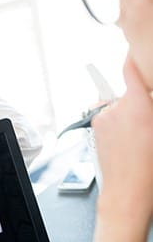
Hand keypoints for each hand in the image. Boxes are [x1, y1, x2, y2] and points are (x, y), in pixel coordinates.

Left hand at [92, 56, 152, 220]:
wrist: (126, 191)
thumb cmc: (149, 168)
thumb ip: (149, 108)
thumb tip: (144, 97)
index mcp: (138, 108)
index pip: (130, 72)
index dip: (132, 60)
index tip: (132, 51)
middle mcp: (116, 109)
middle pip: (128, 94)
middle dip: (138, 103)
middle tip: (146, 124)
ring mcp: (102, 118)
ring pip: (118, 106)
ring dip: (126, 114)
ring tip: (135, 138)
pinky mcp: (94, 127)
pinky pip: (108, 116)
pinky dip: (115, 122)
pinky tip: (124, 140)